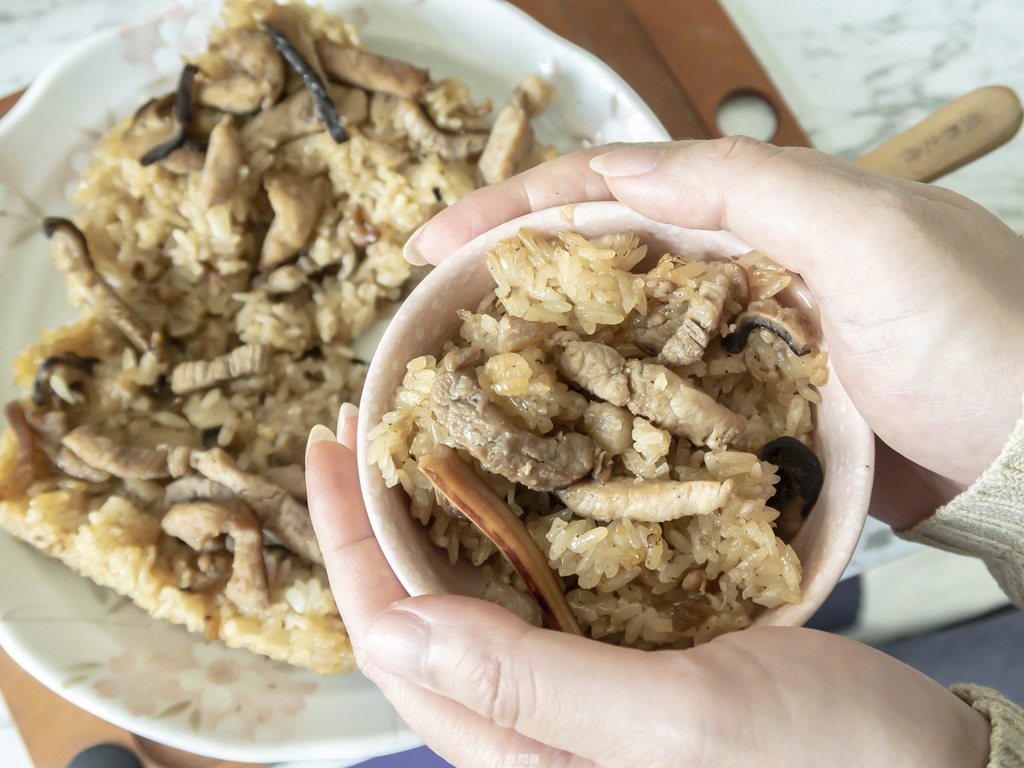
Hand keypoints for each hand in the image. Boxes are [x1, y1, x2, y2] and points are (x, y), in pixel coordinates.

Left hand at [305, 423, 989, 767]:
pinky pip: (532, 592)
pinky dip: (507, 529)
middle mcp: (531, 725)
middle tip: (361, 429)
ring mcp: (573, 691)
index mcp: (520, 752)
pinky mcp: (618, 660)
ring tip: (415, 440)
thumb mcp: (674, 722)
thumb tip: (391, 626)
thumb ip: (529, 684)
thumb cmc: (815, 762)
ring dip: (434, 517)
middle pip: (416, 615)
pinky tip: (511, 483)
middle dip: (375, 520)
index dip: (349, 544)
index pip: (393, 641)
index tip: (330, 450)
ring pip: (469, 599)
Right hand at [405, 138, 1023, 526]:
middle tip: (433, 308)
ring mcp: (737, 341)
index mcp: (755, 207)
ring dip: (545, 341)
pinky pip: (653, 395)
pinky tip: (558, 427)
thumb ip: (747, 187)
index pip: (611, 189)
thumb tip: (615, 168)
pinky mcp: (747, 407)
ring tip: (471, 370)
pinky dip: (600, 404)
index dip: (515, 208)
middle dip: (510, 272)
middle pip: (598, 256)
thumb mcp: (867, 234)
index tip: (432, 242)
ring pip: (616, 328)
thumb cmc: (974, 334)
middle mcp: (736, 266)